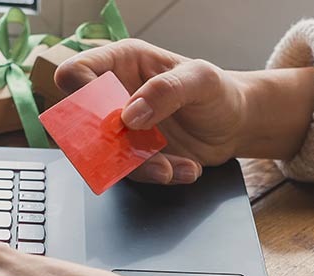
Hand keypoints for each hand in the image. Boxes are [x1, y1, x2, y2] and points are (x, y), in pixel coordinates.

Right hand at [55, 39, 313, 184]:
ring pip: (106, 155)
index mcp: (121, 62)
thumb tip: (129, 114)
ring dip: (139, 166)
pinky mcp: (134, 156)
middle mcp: (115, 96)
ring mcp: (123, 129)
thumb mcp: (201, 79)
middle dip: (106, 143)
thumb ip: (166, 90)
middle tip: (136, 147)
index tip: (107, 114)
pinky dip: (160, 174)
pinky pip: (133, 173)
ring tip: (171, 167)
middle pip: (81, 121)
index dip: (80, 94)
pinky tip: (186, 168)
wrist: (237, 124)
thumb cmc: (218, 91)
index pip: (77, 72)